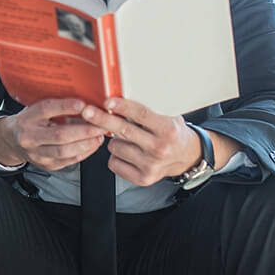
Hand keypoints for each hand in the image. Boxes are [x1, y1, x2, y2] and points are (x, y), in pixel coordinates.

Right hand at [0, 98, 105, 170]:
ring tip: (99, 135)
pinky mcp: (45, 165)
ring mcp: (36, 153)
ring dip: (86, 143)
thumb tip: (84, 101)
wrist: (11, 140)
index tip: (84, 104)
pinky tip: (92, 144)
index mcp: (28, 118)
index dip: (66, 107)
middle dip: (84, 130)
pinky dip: (84, 153)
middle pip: (59, 135)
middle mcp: (29, 136)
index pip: (46, 109)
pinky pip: (68, 161)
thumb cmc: (29, 121)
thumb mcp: (36, 108)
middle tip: (101, 124)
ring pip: (65, 151)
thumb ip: (56, 106)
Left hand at [78, 97, 201, 186]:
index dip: (122, 106)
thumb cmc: (173, 132)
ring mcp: (151, 165)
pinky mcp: (143, 178)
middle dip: (102, 119)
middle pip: (124, 131)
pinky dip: (115, 156)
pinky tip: (126, 152)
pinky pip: (115, 163)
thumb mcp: (168, 115)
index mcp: (168, 129)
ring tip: (126, 138)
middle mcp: (160, 148)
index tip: (107, 101)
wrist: (187, 157)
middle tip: (88, 112)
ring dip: (114, 140)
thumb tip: (120, 96)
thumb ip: (148, 109)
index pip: (140, 114)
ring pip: (115, 147)